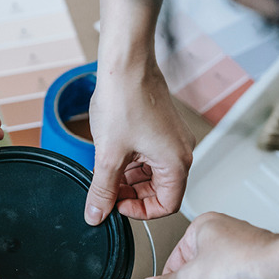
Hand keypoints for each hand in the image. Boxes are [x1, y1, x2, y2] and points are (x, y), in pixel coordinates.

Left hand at [84, 62, 194, 224]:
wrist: (126, 63)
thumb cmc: (124, 101)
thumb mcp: (108, 155)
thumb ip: (103, 190)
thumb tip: (97, 215)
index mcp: (176, 162)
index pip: (166, 205)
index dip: (139, 211)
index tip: (116, 206)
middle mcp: (181, 151)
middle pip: (159, 190)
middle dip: (131, 193)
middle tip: (107, 189)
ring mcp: (173, 138)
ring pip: (152, 173)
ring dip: (129, 178)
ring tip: (106, 169)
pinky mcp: (162, 128)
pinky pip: (150, 156)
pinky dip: (132, 162)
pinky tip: (113, 153)